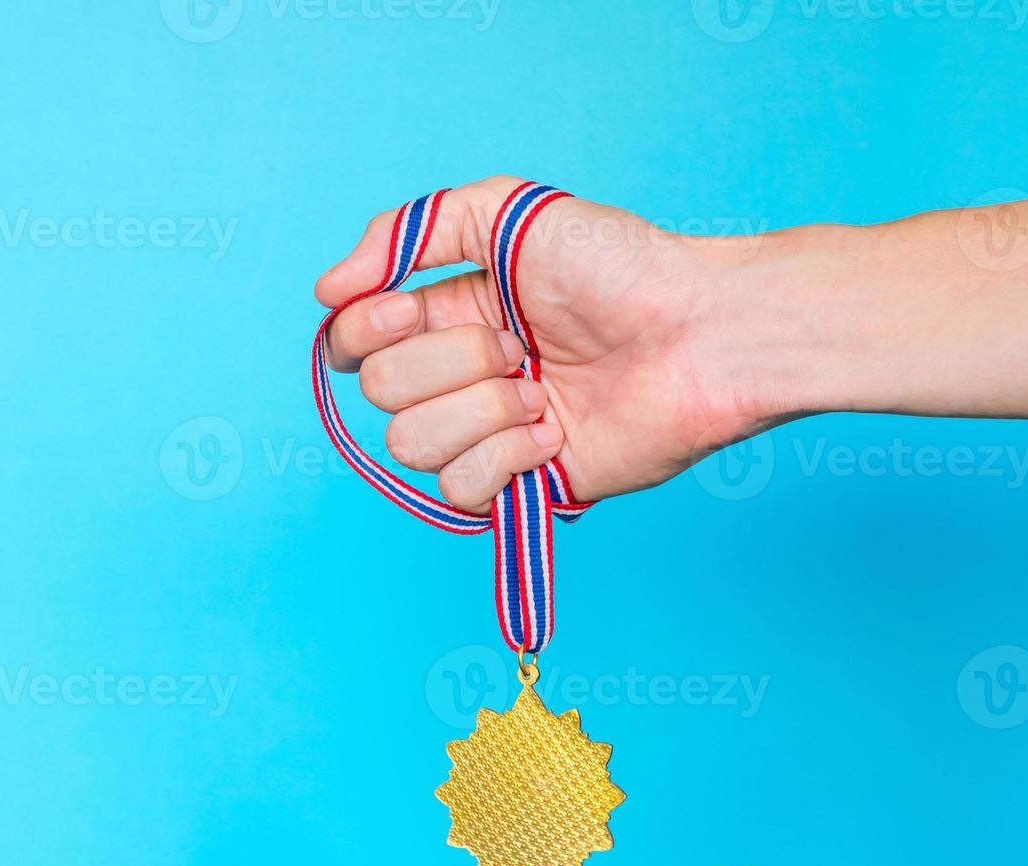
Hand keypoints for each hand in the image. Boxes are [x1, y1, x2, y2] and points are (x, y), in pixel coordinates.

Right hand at [315, 176, 804, 510]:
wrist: (701, 332)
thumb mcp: (505, 212)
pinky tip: (554, 433)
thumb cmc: (621, 265)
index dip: (366, 331)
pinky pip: (461, 492)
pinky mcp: (527, 487)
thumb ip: (406, 231)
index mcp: (451, 315)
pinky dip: (505, 458)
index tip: (405, 308)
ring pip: (412, 446)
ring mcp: (494, 435)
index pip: (357, 343)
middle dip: (449, 363)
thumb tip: (326, 293)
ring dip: (481, 410)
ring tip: (543, 389)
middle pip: (382, 395)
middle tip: (519, 345)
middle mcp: (464, 378)